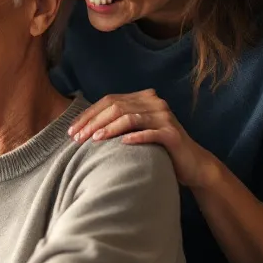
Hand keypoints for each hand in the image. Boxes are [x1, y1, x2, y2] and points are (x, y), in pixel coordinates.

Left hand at [69, 89, 218, 188]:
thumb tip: (83, 128)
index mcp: (143, 98)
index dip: (88, 115)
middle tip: (77, 138)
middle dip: (93, 123)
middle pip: (116, 107)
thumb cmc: (158, 149)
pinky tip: (121, 144)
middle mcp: (155, 103)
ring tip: (93, 140)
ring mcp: (164, 117)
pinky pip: (150, 133)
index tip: (71, 131)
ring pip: (130, 117)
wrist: (191, 163)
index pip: (109, 101)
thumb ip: (118, 123)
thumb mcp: (136, 131)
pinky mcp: (172, 134)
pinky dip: (134, 137)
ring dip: (108, 128)